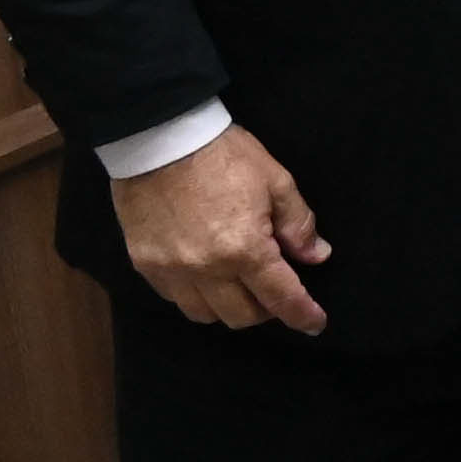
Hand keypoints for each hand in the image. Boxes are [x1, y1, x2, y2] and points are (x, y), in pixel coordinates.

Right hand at [109, 125, 329, 333]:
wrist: (160, 137)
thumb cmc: (223, 154)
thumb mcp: (276, 180)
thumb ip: (298, 224)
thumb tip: (315, 256)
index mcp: (244, 249)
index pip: (280, 297)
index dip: (301, 315)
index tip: (314, 324)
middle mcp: (206, 269)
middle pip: (241, 316)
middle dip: (265, 311)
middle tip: (275, 291)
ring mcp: (171, 271)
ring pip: (205, 315)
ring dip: (229, 307)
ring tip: (241, 285)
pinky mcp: (145, 265)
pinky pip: (175, 299)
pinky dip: (197, 296)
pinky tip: (207, 276)